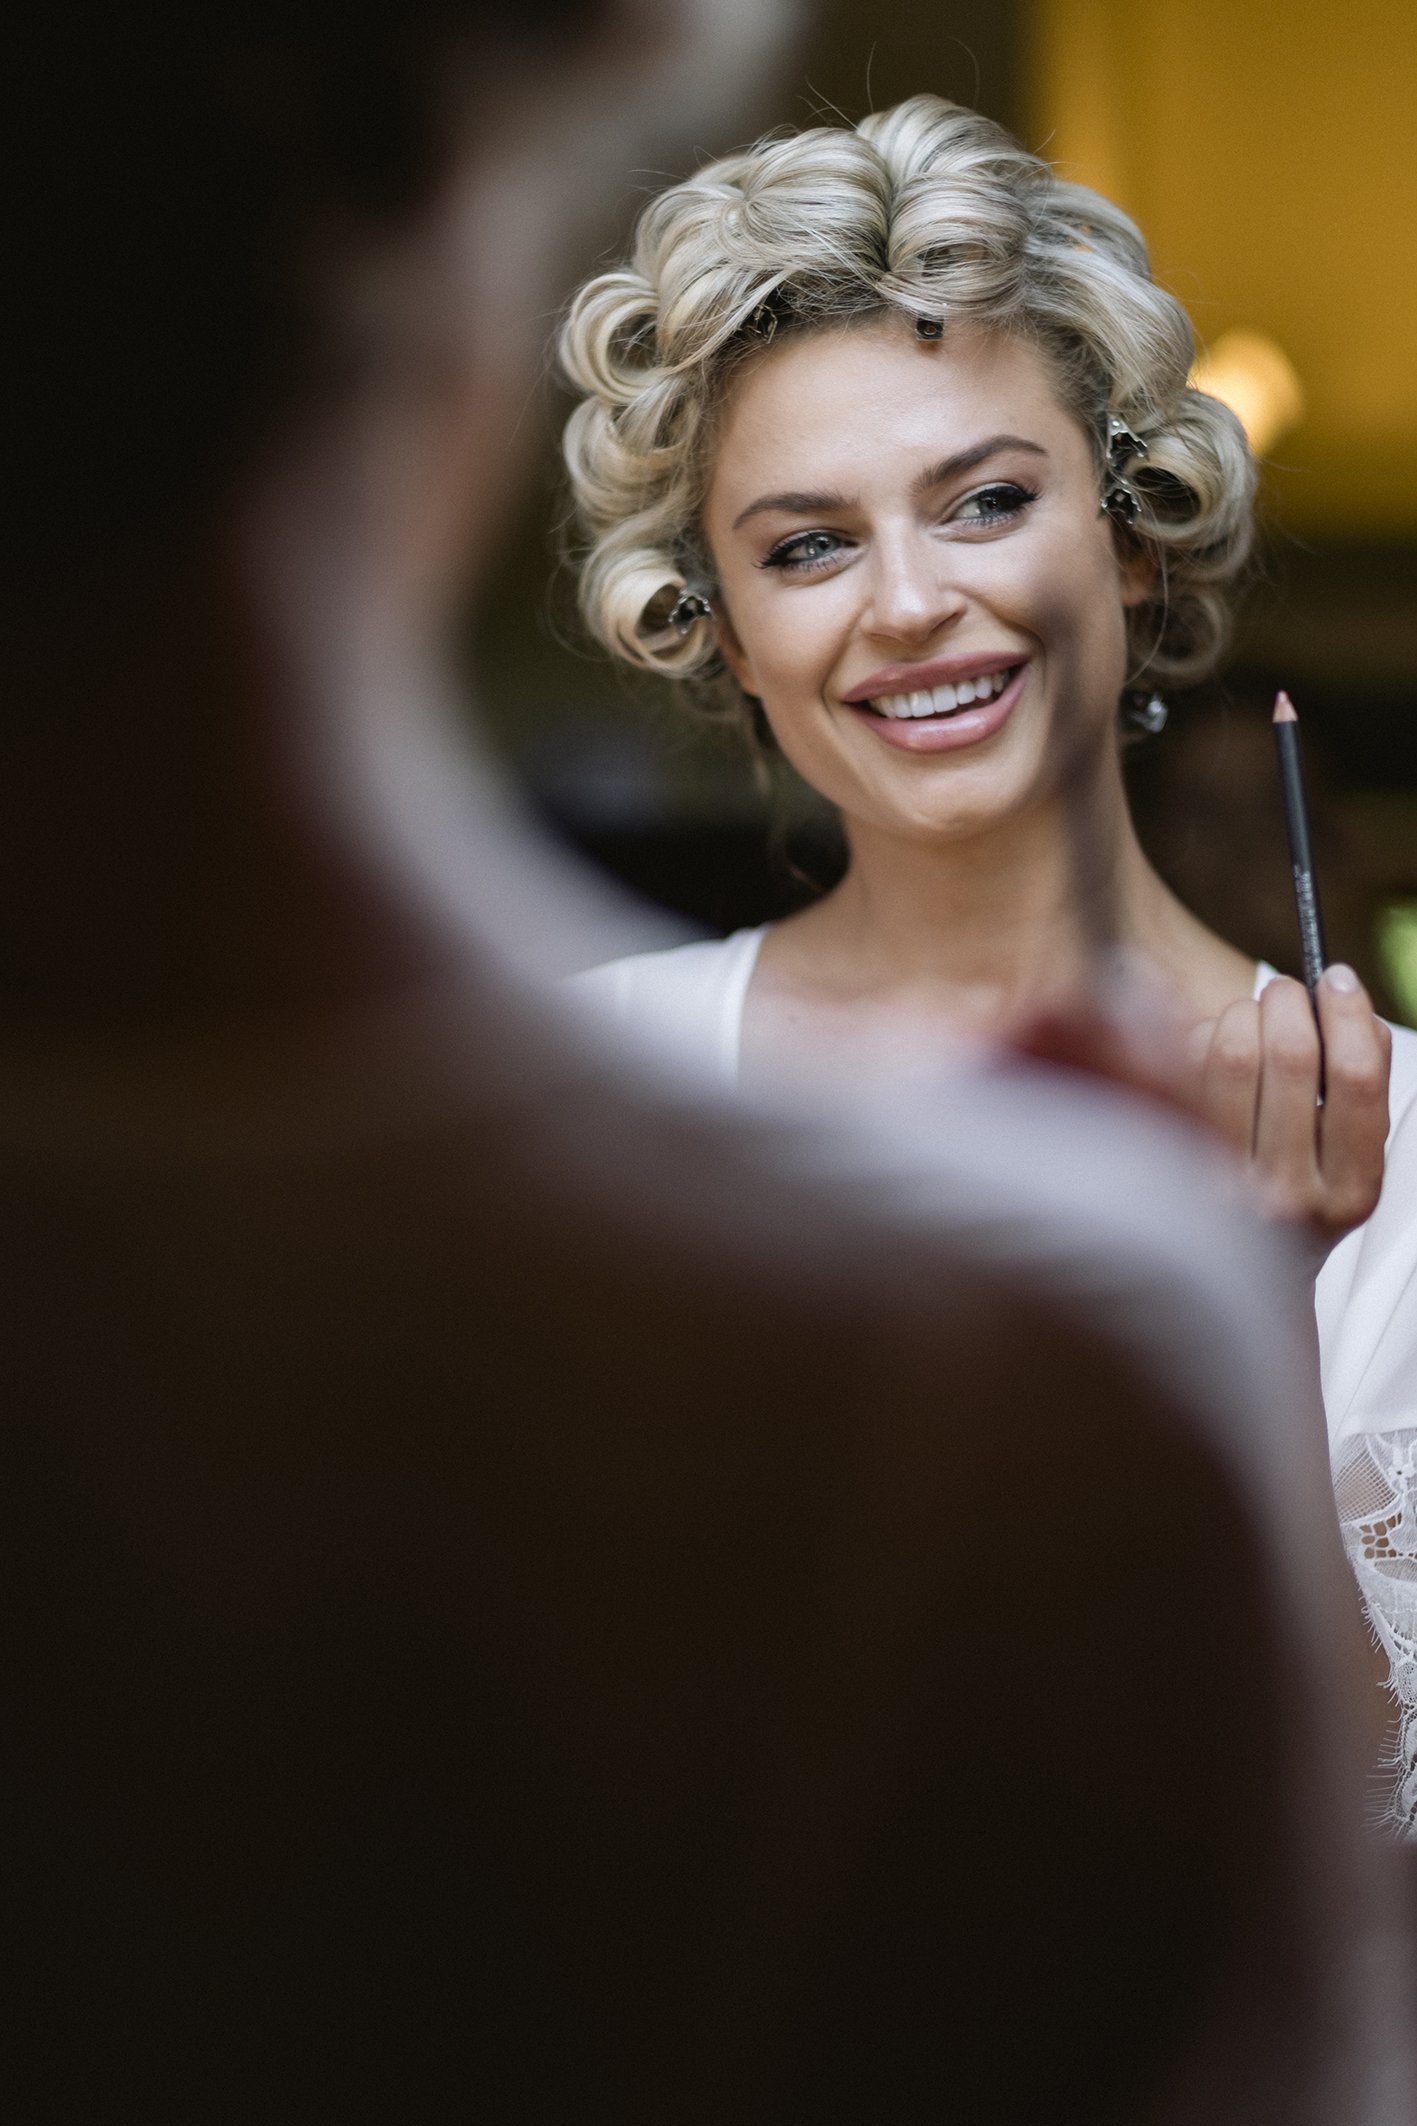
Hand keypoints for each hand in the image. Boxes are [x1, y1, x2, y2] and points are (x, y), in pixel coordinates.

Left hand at [1189, 966, 1389, 1262]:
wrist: (1243, 1270)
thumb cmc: (1303, 1192)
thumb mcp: (1352, 1156)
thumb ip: (1364, 1081)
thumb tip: (1341, 995)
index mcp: (1350, 1190)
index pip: (1356, 1079)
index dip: (1348, 1012)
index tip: (1337, 978)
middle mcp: (1286, 1196)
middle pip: (1289, 1054)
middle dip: (1289, 1000)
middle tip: (1286, 990)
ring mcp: (1223, 1184)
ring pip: (1231, 1053)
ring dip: (1242, 1014)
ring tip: (1249, 1018)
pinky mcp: (1169, 1165)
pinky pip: (1181, 1068)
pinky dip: (1198, 1041)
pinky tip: (1210, 1049)